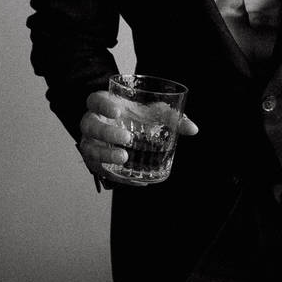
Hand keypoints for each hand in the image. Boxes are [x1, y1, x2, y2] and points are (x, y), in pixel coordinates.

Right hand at [78, 88, 198, 185]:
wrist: (121, 128)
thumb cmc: (134, 116)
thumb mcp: (151, 111)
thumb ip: (170, 117)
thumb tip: (193, 129)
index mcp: (102, 105)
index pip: (95, 100)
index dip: (103, 106)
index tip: (118, 112)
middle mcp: (92, 123)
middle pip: (89, 125)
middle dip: (106, 133)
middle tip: (127, 139)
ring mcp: (90, 142)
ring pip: (89, 149)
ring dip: (106, 155)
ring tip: (124, 158)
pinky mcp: (95, 161)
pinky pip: (101, 170)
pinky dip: (118, 177)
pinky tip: (137, 180)